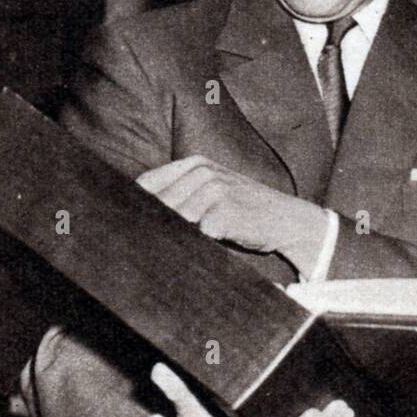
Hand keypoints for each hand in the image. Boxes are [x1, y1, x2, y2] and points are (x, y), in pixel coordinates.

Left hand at [137, 155, 324, 258]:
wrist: (288, 221)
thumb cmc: (245, 210)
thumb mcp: (213, 189)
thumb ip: (180, 193)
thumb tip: (134, 212)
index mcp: (196, 164)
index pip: (147, 184)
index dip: (133, 206)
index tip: (127, 225)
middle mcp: (204, 173)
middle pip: (155, 204)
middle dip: (149, 225)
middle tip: (141, 244)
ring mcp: (214, 192)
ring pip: (172, 220)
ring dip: (170, 238)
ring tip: (170, 250)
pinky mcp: (223, 214)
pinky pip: (193, 235)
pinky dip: (190, 246)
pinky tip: (196, 252)